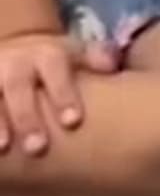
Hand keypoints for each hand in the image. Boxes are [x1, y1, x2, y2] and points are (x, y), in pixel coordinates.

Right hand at [0, 29, 120, 155]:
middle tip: (38, 148)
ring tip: (2, 149)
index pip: (57, 72)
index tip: (73, 122)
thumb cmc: (53, 61)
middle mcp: (15, 63)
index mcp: (46, 54)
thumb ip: (95, 57)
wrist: (15, 46)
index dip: (64, 95)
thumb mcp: (74, 52)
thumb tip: (112, 66)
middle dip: (27, 118)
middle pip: (19, 89)